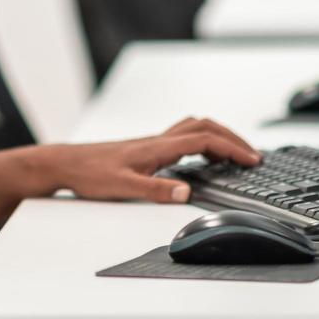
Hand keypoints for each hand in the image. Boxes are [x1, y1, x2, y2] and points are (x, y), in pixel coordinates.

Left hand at [43, 116, 259, 203]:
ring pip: (193, 128)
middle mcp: (157, 140)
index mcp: (157, 147)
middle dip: (232, 138)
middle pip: (204, 126)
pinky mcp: (146, 149)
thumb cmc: (89, 174)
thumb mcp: (123, 187)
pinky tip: (201, 157)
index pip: (204, 139)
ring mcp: (152, 143)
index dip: (232, 148)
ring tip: (234, 154)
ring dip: (218, 136)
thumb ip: (155, 190)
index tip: (252, 160)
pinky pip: (182, 137)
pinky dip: (201, 141)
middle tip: (252, 155)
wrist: (66, 164)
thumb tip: (186, 192)